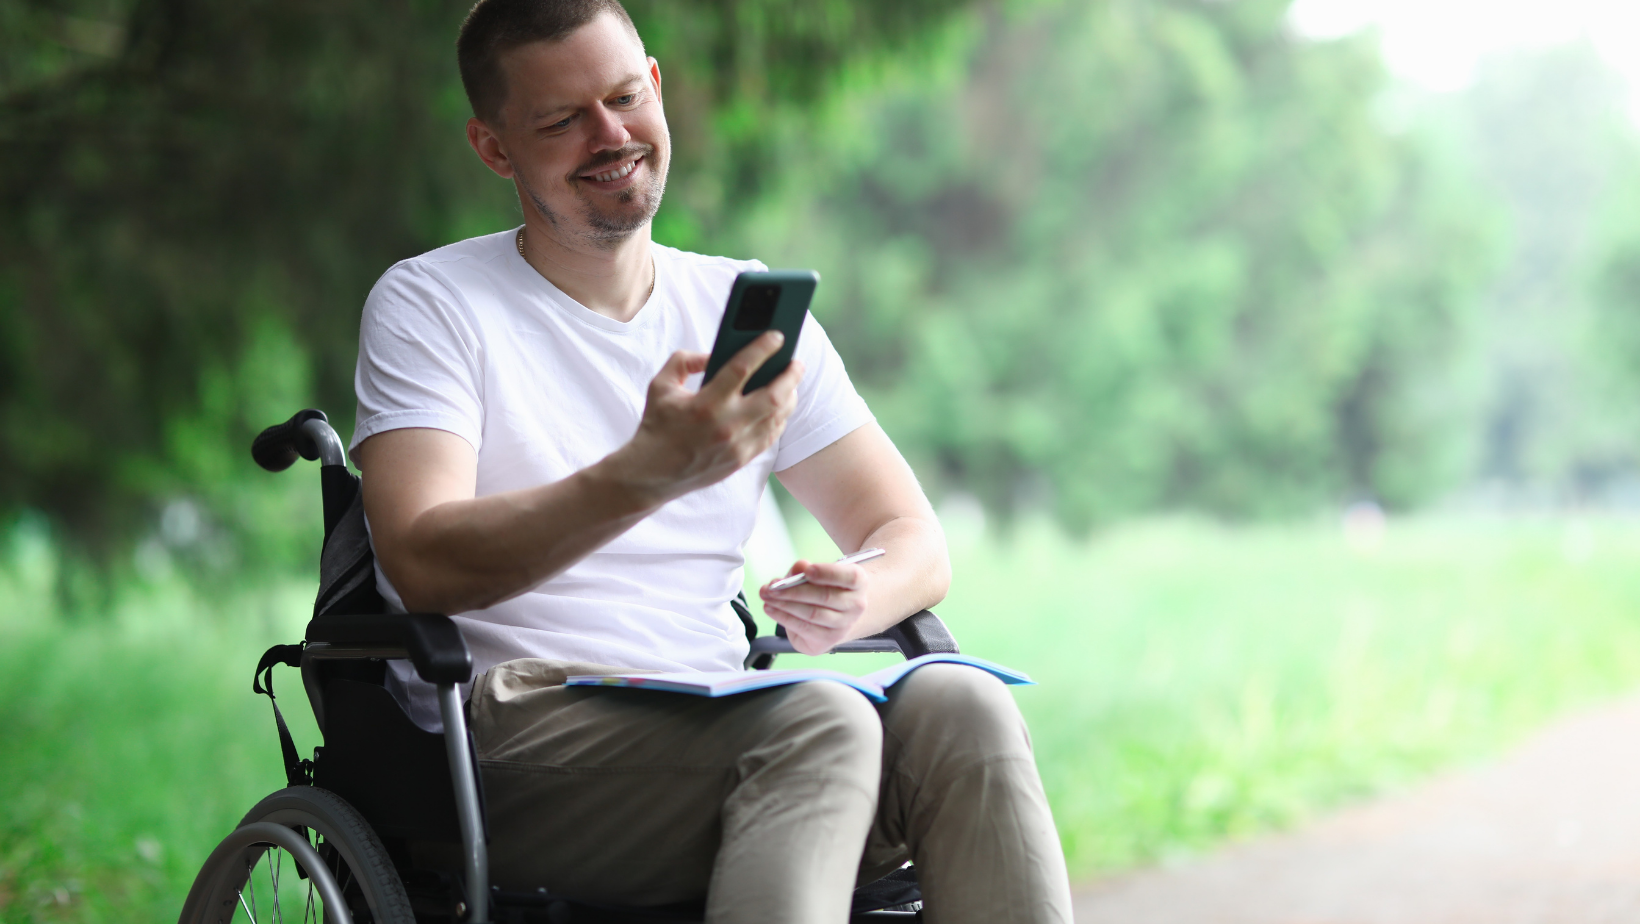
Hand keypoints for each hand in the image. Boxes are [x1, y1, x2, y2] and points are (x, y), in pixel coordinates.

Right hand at [606, 330, 804, 504]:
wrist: (653, 473)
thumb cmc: (657, 425)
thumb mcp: (660, 385)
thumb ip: (684, 361)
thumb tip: (712, 355)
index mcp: (706, 403)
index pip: (742, 368)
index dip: (763, 348)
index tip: (777, 336)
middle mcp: (726, 425)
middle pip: (773, 395)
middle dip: (790, 375)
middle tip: (796, 362)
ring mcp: (737, 445)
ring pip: (778, 417)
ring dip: (789, 396)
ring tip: (791, 382)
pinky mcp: (742, 459)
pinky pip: (771, 435)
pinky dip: (780, 418)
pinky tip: (780, 406)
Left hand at [759, 558, 868, 654]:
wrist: (838, 616)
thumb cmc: (826, 589)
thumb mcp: (819, 573)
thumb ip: (805, 569)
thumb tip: (798, 568)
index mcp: (859, 582)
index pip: (849, 576)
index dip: (827, 573)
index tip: (807, 571)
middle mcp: (856, 606)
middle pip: (824, 597)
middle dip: (794, 591)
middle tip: (772, 586)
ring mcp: (843, 626)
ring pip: (812, 614)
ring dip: (784, 605)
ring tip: (767, 596)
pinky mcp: (828, 641)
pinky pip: (803, 628)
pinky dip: (784, 618)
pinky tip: (771, 609)